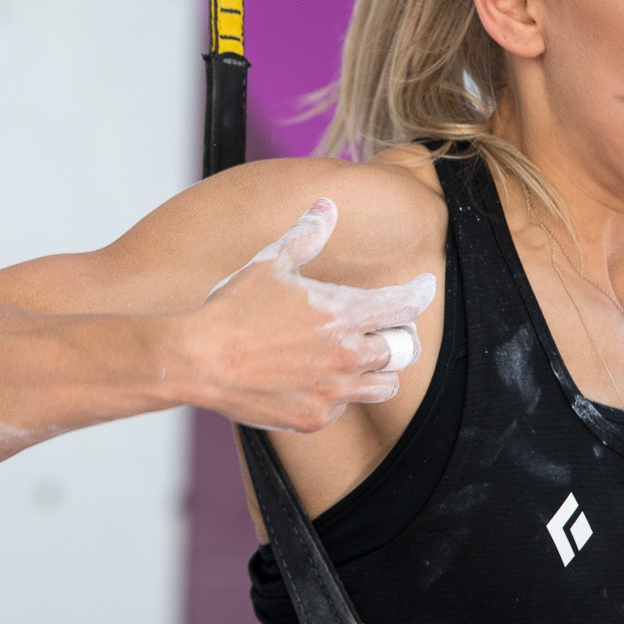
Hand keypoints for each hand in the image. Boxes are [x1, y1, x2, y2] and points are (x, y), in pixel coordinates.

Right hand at [187, 198, 436, 433]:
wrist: (200, 359)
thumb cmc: (233, 308)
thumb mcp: (270, 262)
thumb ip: (306, 235)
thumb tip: (326, 205)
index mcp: (344, 313)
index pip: (405, 305)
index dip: (419, 292)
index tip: (423, 287)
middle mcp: (347, 355)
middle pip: (403, 349)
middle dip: (398, 335)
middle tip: (386, 328)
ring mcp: (333, 391)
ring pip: (384, 386)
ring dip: (378, 370)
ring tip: (361, 359)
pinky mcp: (314, 418)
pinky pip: (344, 408)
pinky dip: (340, 393)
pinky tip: (319, 380)